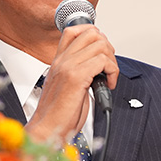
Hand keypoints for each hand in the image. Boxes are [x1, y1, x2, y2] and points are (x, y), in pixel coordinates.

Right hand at [26, 24, 117, 144]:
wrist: (48, 130)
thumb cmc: (58, 114)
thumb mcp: (68, 86)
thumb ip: (79, 72)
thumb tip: (98, 65)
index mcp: (58, 61)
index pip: (74, 30)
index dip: (93, 35)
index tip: (101, 53)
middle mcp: (62, 60)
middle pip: (91, 33)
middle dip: (107, 48)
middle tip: (108, 66)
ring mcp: (68, 67)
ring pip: (100, 45)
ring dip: (111, 61)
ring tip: (108, 77)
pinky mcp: (76, 78)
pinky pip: (102, 61)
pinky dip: (112, 72)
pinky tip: (108, 85)